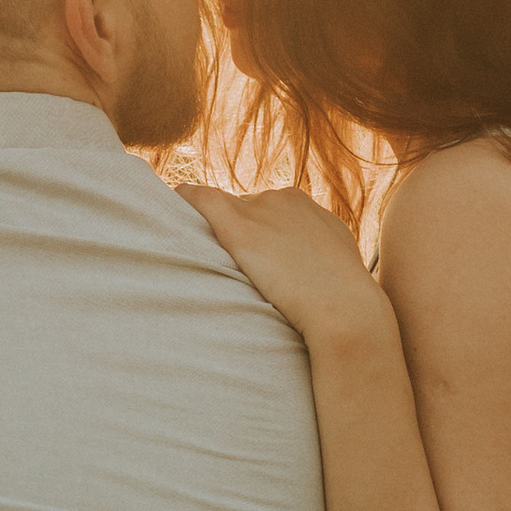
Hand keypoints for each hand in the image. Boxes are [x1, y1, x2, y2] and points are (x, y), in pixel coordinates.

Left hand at [182, 185, 391, 354]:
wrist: (346, 312)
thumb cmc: (346, 308)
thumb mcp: (340, 273)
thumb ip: (318, 263)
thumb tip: (304, 278)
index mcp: (308, 209)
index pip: (267, 213)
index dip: (254, 237)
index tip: (244, 262)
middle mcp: (284, 200)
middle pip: (242, 209)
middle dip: (232, 233)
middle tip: (218, 266)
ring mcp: (261, 210)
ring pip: (218, 208)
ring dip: (205, 228)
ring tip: (185, 249)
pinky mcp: (240, 227)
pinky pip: (198, 198)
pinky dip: (182, 202)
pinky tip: (164, 211)